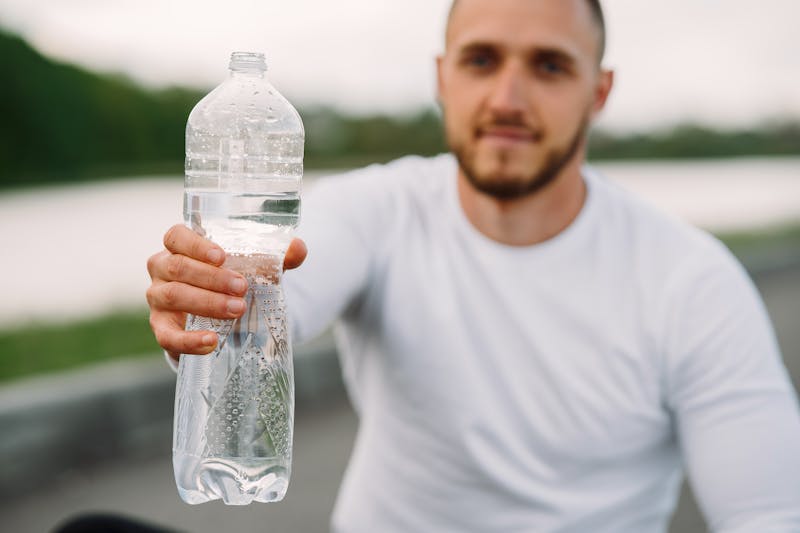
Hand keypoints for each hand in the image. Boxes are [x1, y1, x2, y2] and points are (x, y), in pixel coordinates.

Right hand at [146, 224, 306, 361]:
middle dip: (212, 278)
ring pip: (173, 296)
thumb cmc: (231, 280)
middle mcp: (162, 268)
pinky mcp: (161, 327)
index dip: (196, 245)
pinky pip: (166, 336)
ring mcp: (158, 298)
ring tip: (237, 309)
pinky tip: (211, 341)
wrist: (217, 314)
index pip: (176, 236)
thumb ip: (276, 258)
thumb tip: (298, 247)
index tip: (222, 256)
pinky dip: (188, 340)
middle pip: (178, 267)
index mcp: (179, 246)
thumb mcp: (253, 267)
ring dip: (206, 302)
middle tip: (242, 287)